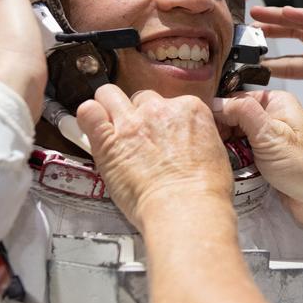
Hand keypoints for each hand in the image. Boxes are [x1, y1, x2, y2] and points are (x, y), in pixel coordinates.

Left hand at [77, 87, 233, 228]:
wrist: (186, 208)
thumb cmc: (203, 191)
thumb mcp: (214, 153)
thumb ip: (196, 137)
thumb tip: (188, 141)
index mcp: (189, 109)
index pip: (169, 102)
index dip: (163, 119)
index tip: (161, 133)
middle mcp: (160, 109)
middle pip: (141, 98)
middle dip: (138, 114)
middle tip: (138, 136)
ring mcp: (132, 123)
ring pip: (110, 94)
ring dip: (109, 107)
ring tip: (110, 126)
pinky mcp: (108, 140)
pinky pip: (88, 112)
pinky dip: (87, 117)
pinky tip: (91, 128)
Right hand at [214, 90, 302, 230]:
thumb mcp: (271, 135)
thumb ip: (242, 113)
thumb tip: (216, 102)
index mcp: (276, 102)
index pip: (235, 98)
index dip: (218, 111)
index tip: (206, 126)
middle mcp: (272, 118)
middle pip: (232, 119)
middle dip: (222, 133)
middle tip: (215, 147)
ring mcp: (268, 141)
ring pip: (234, 140)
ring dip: (227, 151)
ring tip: (224, 160)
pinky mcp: (265, 161)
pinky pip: (241, 157)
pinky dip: (234, 163)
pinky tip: (230, 170)